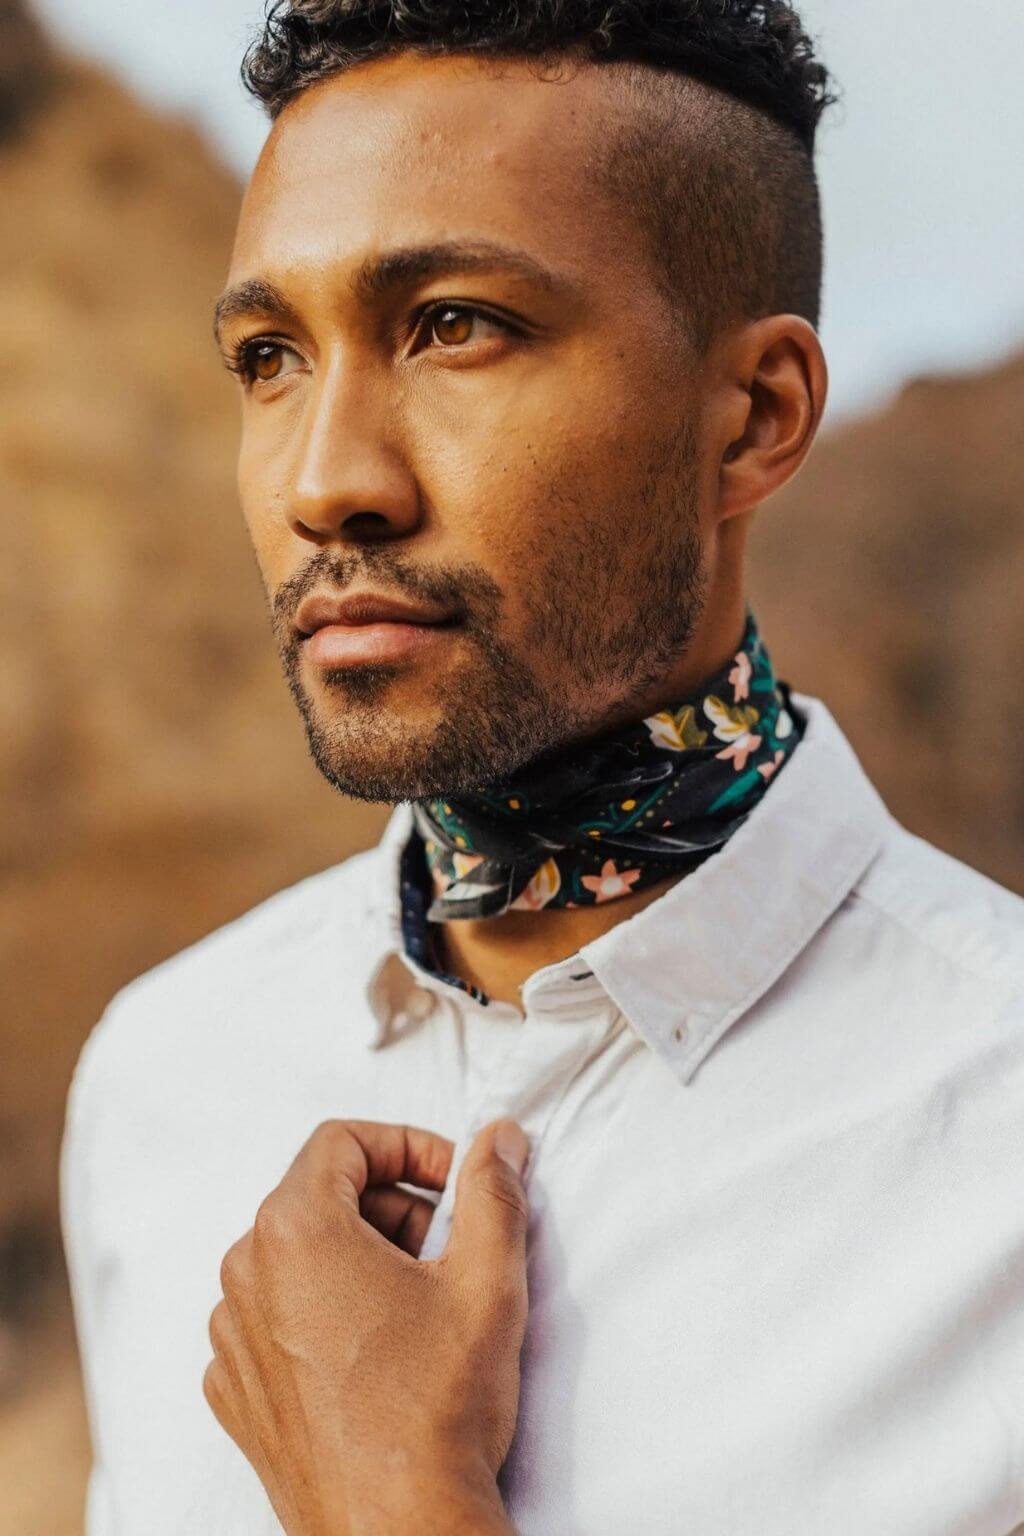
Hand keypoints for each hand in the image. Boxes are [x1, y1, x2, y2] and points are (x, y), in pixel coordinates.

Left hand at [203, 1117, 530, 1535]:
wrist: (400, 1532)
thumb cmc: (436, 1411)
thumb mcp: (486, 1281)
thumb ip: (493, 1193)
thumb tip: (497, 1140)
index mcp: (295, 1230)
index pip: (342, 1140)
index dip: (407, 1147)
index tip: (452, 1184)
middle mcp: (245, 1275)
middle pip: (321, 1198)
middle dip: (392, 1210)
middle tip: (448, 1253)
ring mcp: (232, 1337)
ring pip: (298, 1259)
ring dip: (360, 1262)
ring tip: (418, 1312)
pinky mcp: (235, 1391)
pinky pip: (276, 1318)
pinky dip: (324, 1316)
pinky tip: (376, 1358)